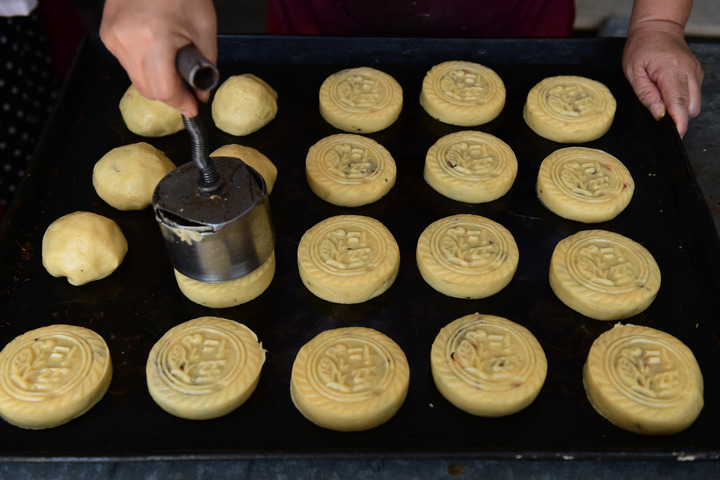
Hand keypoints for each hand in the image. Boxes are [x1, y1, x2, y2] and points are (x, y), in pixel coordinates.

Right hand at [99, 0, 216, 116]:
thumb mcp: (205, 30)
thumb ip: (206, 68)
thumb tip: (200, 95)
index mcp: (154, 39)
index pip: (164, 90)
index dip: (181, 102)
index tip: (193, 106)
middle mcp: (127, 40)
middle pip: (148, 89)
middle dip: (170, 94)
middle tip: (187, 88)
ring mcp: (114, 37)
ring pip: (136, 79)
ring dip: (156, 80)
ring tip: (172, 60)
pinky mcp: (107, 34)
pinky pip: (127, 63)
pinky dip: (144, 64)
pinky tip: (156, 48)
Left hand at [622, 20, 702, 137]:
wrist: (658, 28)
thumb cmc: (641, 48)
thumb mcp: (634, 72)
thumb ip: (646, 94)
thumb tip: (658, 113)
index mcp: (671, 71)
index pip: (679, 102)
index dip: (679, 121)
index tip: (676, 134)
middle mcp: (688, 72)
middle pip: (691, 107)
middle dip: (678, 117)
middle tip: (660, 116)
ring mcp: (695, 72)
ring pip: (695, 103)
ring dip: (681, 109)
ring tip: (662, 101)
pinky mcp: (697, 74)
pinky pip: (694, 95)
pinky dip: (683, 100)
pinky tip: (669, 93)